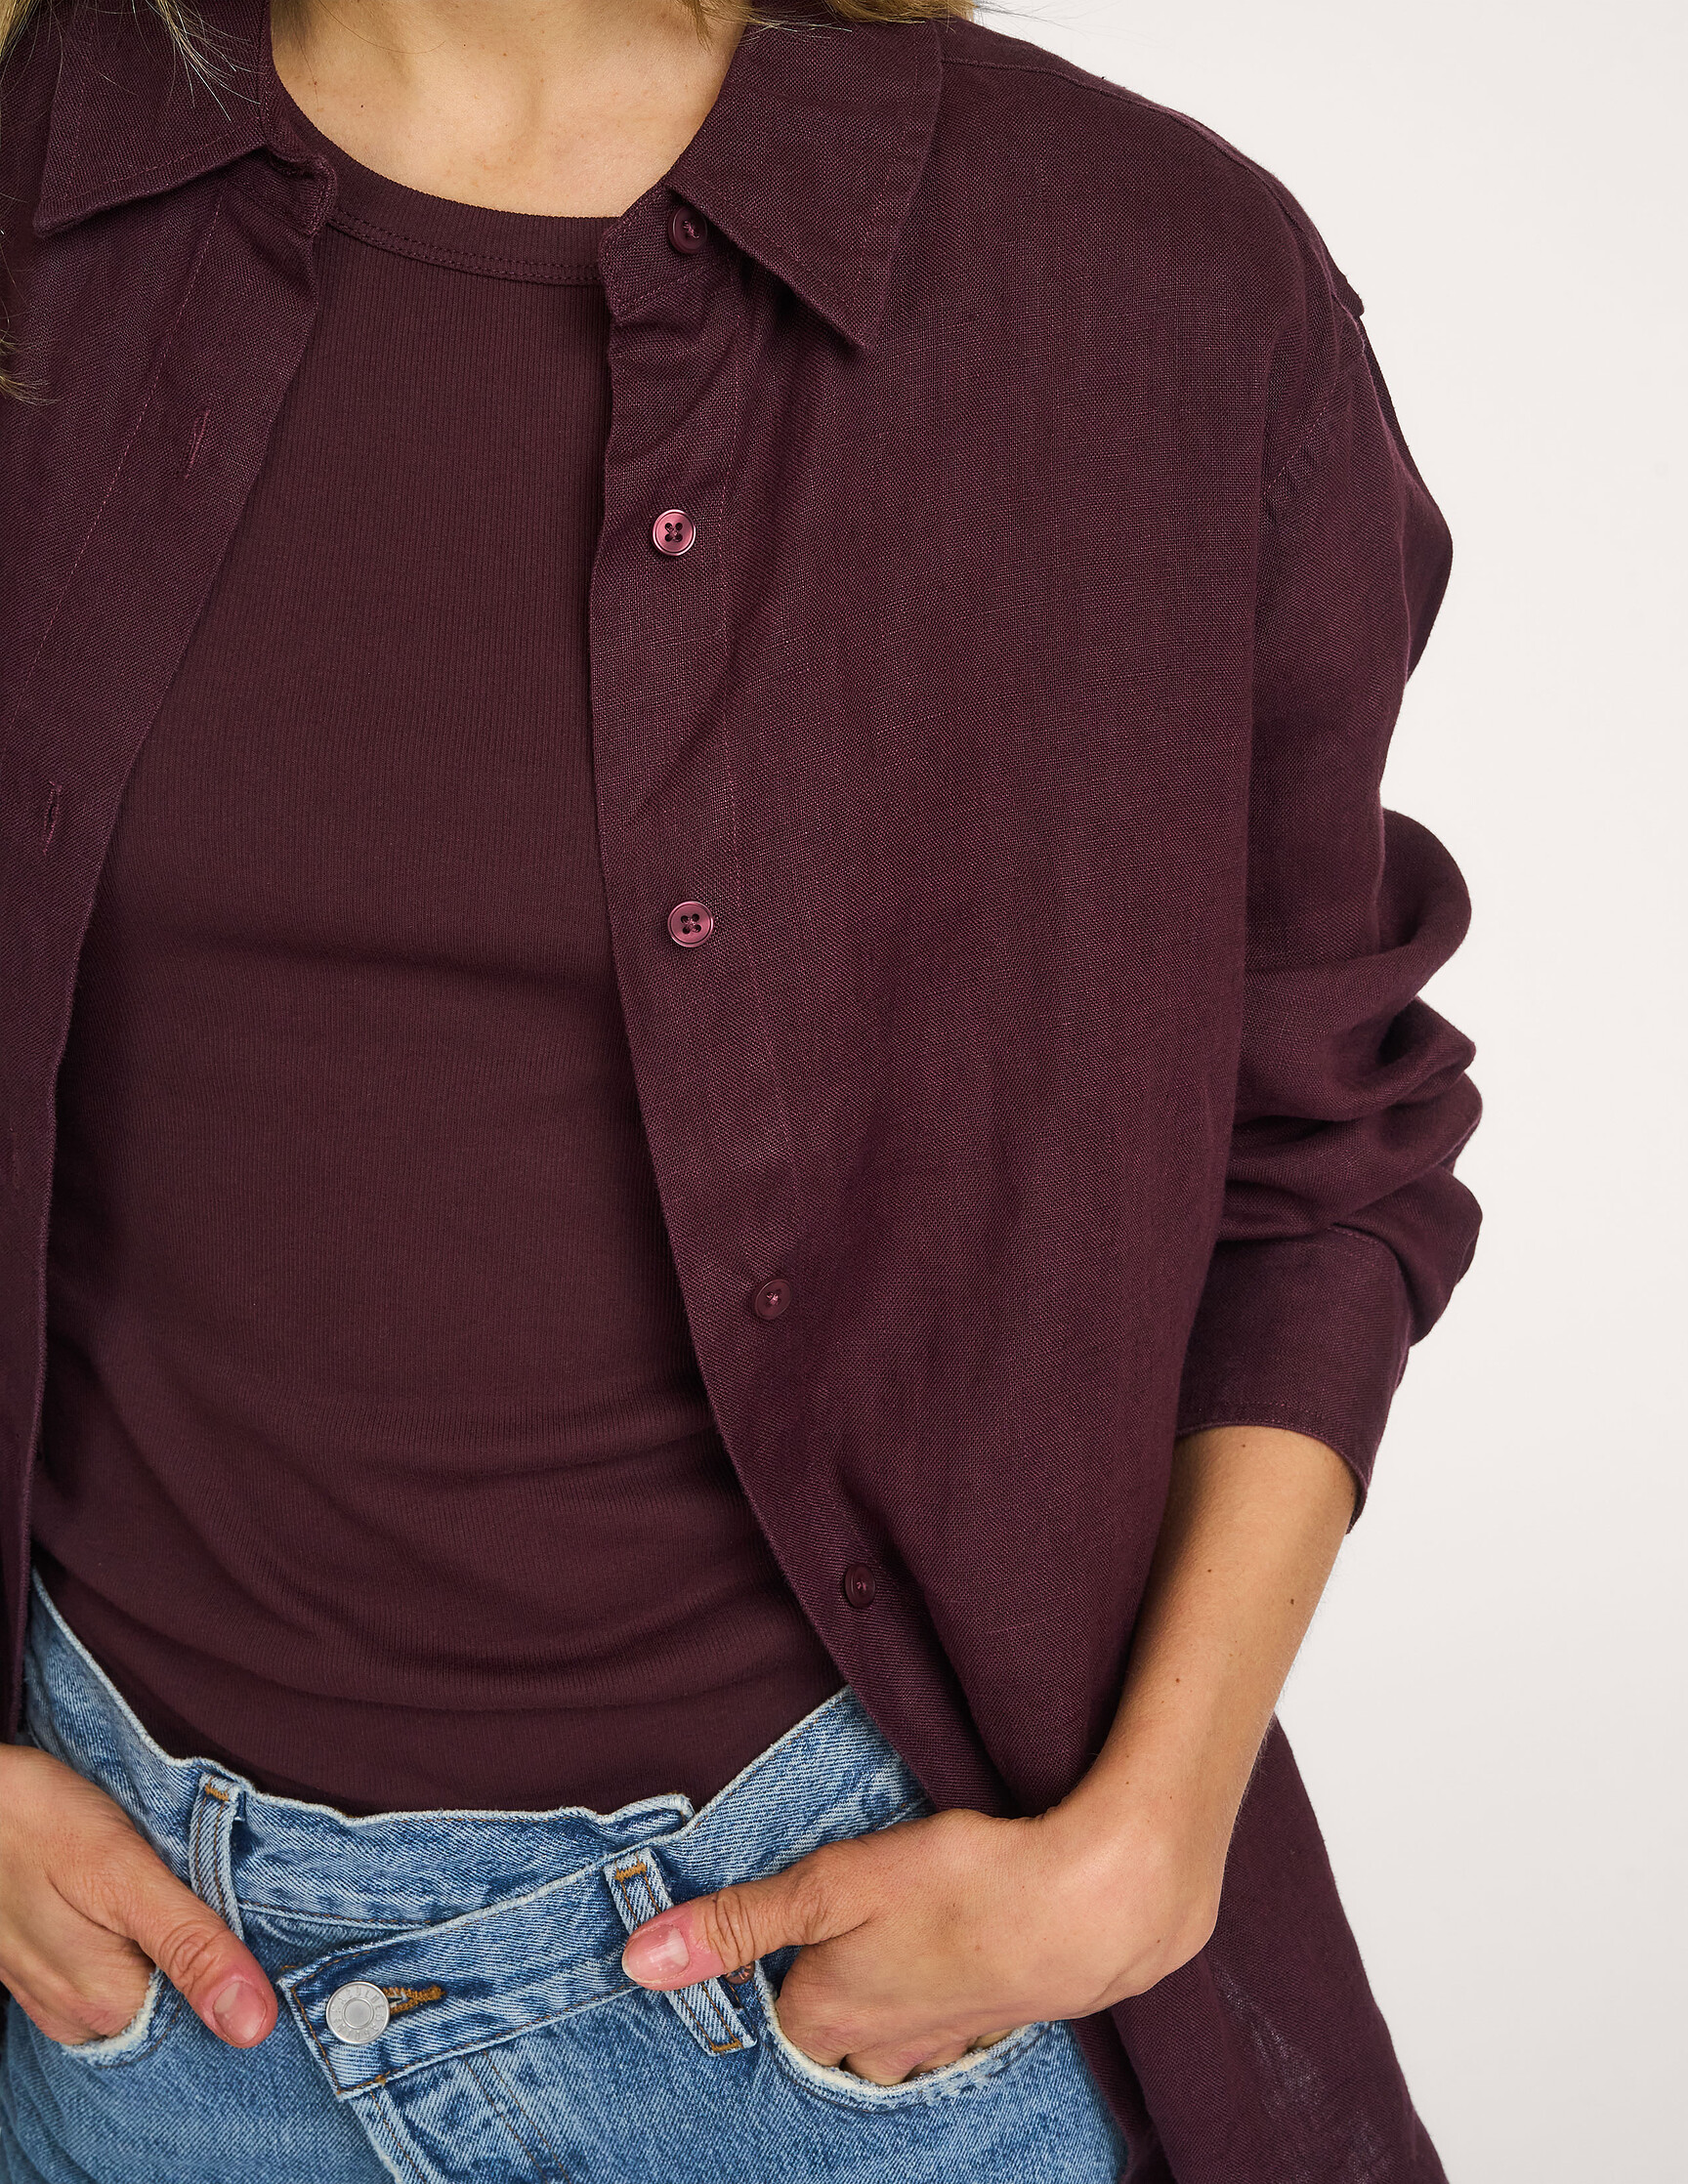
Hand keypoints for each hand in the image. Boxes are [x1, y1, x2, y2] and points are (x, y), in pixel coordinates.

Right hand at [0, 1743, 275, 2048]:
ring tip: (169, 1890)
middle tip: (206, 1890)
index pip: (205, 2021)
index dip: (239, 1976)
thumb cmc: (42, 1822)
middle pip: (174, 2005)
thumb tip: (253, 2025)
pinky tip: (140, 1905)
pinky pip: (112, 1975)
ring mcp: (56, 1999)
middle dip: (205, 1958)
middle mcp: (79, 2021)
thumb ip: (191, 1947)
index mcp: (107, 2005)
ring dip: (171, 1948)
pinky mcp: (48, 1973)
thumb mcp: (127, 1875)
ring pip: (144, 1988)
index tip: (255, 1928)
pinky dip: (138, 1945)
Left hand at [619, 1800, 1219, 2084]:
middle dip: (822, 1977)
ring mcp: (936, 2047)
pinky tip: (954, 1943)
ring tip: (896, 1926)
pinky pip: (940, 2018)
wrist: (1090, 1908)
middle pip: (820, 2025)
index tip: (784, 1909)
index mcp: (820, 2021)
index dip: (763, 1956)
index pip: (759, 2006)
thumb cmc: (958, 1885)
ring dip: (882, 1986)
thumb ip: (738, 1922)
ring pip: (882, 2029)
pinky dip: (938, 1985)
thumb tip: (635, 1960)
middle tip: (843, 1913)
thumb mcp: (832, 1885)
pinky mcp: (989, 2025)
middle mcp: (873, 2053)